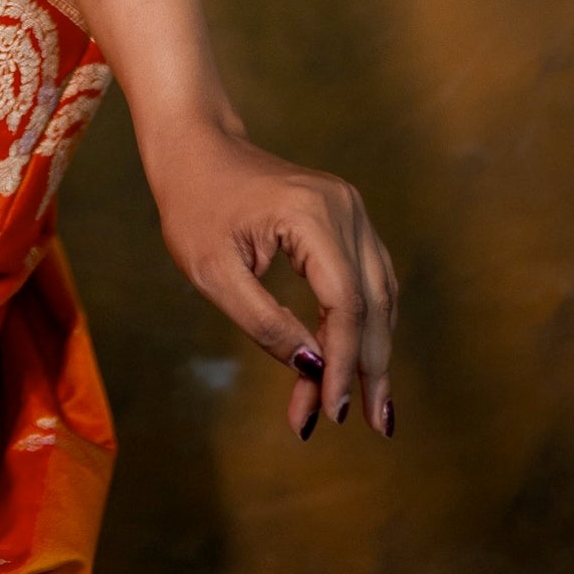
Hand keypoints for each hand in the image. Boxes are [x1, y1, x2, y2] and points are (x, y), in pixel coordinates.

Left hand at [144, 115, 398, 440]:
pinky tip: (359, 362)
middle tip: (372, 426)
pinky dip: (365, 323)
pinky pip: (369, 279)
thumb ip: (263, 321)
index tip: (333, 412)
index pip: (344, 302)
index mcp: (310, 213)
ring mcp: (351, 208)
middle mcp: (344, 207)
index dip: (342, 362)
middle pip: (372, 302)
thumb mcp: (212, 271)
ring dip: (373, 351)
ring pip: (379, 294)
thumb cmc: (194, 204)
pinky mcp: (347, 218)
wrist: (195, 146)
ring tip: (372, 407)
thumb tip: (313, 367)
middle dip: (368, 368)